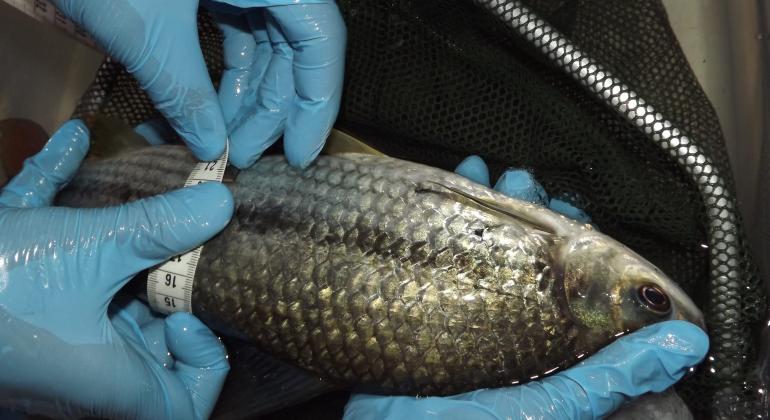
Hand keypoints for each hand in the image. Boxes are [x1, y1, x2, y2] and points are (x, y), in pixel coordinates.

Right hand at [0, 120, 233, 418]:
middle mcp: (87, 366)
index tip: (191, 310)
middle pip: (155, 338)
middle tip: (180, 239)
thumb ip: (160, 227)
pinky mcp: (21, 300)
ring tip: (146, 190)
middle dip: (172, 285)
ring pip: (108, 292)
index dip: (204, 362)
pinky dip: (65, 205)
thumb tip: (221, 202)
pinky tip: (69, 143)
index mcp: (113, 379)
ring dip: (126, 241)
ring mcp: (53, 335)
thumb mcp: (89, 248)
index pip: (186, 400)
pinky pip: (56, 256)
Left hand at [53, 0, 345, 169]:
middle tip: (243, 156)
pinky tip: (204, 107)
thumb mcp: (145, 33)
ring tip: (219, 140)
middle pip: (294, 46)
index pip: (320, 39)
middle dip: (271, 108)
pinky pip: (235, 30)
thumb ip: (186, 93)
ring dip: (246, 95)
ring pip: (264, 42)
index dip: (316, 103)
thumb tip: (213, 149)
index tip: (299, 156)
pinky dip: (222, 70)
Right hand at [342, 156, 708, 419]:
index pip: (568, 282)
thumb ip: (612, 375)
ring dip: (487, 201)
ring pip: (485, 242)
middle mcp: (506, 320)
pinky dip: (446, 208)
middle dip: (526, 212)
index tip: (567, 211)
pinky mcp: (426, 299)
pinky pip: (441, 246)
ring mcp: (464, 306)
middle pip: (525, 255)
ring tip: (489, 172)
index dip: (572, 244)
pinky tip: (455, 180)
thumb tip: (686, 345)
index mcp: (542, 344)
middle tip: (523, 181)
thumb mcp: (550, 407)